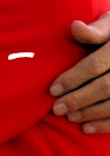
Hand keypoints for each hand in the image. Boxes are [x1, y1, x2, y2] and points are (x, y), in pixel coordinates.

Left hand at [50, 12, 109, 132]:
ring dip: (91, 113)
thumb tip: (74, 26)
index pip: (95, 65)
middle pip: (105, 88)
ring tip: (69, 117)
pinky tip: (87, 129)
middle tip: (57, 109)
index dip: (73, 79)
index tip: (52, 90)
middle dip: (79, 100)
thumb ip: (94, 30)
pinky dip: (106, 125)